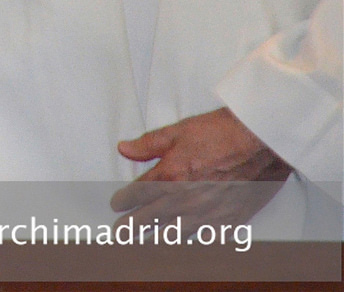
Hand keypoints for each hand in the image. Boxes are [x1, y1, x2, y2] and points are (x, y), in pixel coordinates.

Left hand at [111, 107, 290, 227]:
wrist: (259, 142)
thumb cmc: (221, 134)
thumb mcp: (176, 132)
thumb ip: (148, 145)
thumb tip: (124, 149)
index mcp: (169, 176)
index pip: (137, 194)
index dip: (123, 201)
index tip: (116, 204)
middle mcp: (185, 199)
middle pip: (149, 218)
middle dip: (131, 226)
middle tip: (120, 231)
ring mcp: (207, 213)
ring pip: (174, 234)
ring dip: (157, 237)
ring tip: (146, 240)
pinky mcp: (229, 221)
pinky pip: (206, 239)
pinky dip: (194, 241)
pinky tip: (187, 243)